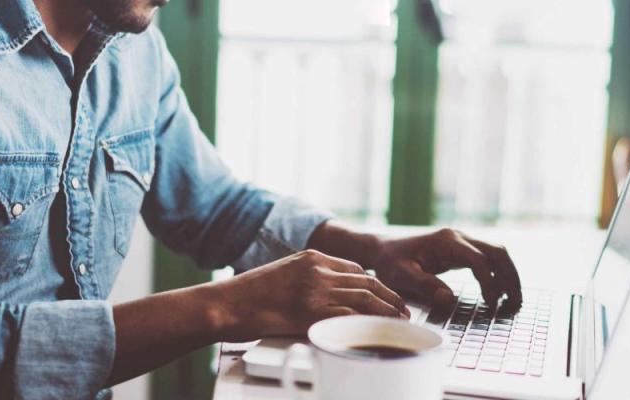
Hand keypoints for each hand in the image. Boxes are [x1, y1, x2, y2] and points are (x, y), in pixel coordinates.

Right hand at [216, 249, 409, 341]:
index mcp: (311, 257)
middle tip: (403, 310)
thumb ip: (308, 280)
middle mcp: (317, 270)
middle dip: (390, 297)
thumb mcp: (283, 275)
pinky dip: (368, 324)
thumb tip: (329, 296)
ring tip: (399, 322)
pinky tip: (378, 332)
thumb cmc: (249, 295)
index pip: (355, 269)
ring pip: (365, 298)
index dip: (376, 285)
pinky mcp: (311, 312)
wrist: (226, 304)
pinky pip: (349, 317)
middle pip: (367, 282)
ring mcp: (315, 290)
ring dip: (387, 311)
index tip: (386, 296)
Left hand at [369, 228, 521, 313]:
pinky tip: (499, 293)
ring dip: (508, 275)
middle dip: (510, 277)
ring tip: (514, 300)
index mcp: (446, 242)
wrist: (382, 249)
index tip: (492, 304)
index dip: (489, 283)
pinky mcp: (460, 250)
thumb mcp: (401, 275)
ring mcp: (461, 242)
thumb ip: (425, 285)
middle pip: (497, 252)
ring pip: (497, 253)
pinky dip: (498, 274)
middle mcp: (458, 237)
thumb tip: (449, 299)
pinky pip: (488, 259)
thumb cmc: (389, 262)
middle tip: (516, 303)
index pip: (479, 261)